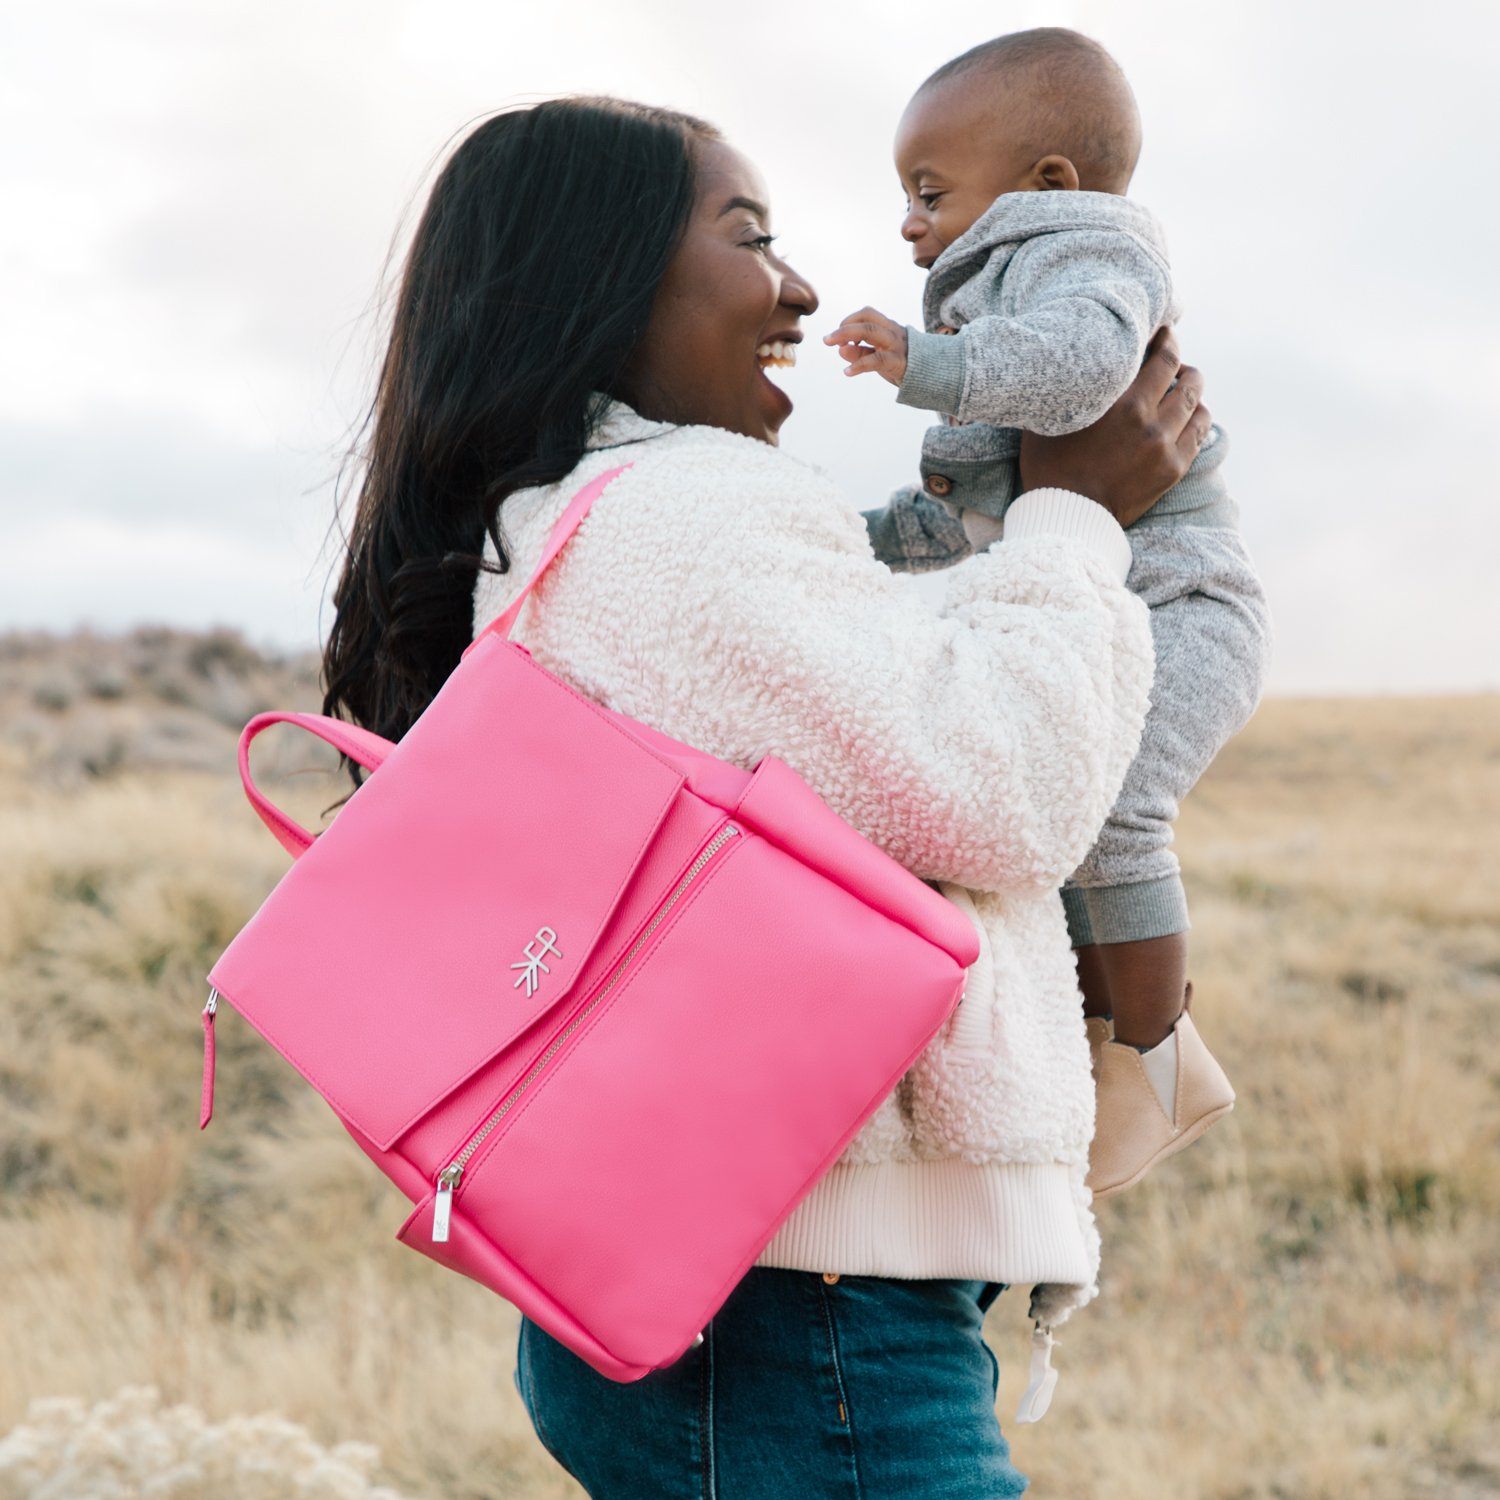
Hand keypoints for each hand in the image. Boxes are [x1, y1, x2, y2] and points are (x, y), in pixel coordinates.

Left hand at [823, 307, 908, 385]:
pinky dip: (859, 364)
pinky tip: (847, 372)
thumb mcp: (879, 356)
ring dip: (848, 336)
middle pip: (867, 320)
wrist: (933, 376)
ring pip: (872, 332)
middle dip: (844, 327)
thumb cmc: (902, 364)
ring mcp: (896, 345)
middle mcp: (892, 332)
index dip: (849, 321)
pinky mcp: (898, 362)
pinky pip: (876, 359)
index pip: (867, 314)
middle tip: (827, 340)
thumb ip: (861, 352)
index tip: (838, 336)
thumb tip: (839, 349)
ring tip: (834, 346)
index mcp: (889, 328)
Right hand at [1017, 326, 1210, 528]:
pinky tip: (1187, 417)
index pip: (1163, 358)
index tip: (1165, 333)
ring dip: (1193, 393)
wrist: (1066, 517)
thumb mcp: (1049, 419)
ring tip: (1183, 390)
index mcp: (1124, 405)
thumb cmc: (1050, 466)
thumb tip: (1067, 362)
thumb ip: (1069, 389)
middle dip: (1183, 366)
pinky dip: (1196, 420)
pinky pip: (1199, 435)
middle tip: (1174, 364)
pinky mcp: (1173, 470)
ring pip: (1197, 406)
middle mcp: (1151, 423)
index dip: (1168, 341)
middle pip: (1187, 379)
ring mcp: (1165, 448)